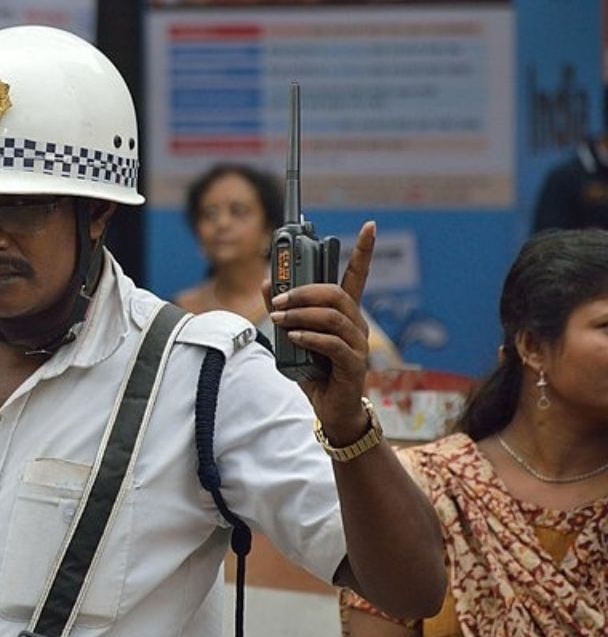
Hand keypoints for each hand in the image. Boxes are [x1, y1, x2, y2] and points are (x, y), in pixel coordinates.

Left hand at [266, 221, 375, 442]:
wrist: (330, 410)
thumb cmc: (315, 371)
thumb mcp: (292, 337)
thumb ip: (282, 310)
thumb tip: (267, 282)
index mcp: (345, 313)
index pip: (357, 275)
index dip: (364, 250)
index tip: (370, 225)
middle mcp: (356, 324)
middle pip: (336, 293)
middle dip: (304, 290)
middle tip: (278, 298)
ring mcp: (358, 344)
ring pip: (334, 315)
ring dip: (301, 313)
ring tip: (279, 319)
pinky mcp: (354, 364)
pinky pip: (333, 343)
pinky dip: (309, 336)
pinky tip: (293, 337)